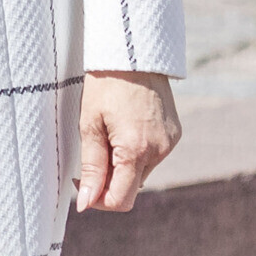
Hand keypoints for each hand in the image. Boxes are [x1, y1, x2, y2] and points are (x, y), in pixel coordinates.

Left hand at [74, 69, 180, 212]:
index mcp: (136, 151)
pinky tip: (124, 128)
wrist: (133, 54)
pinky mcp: (174, 135)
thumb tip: (87, 202)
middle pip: (131, 186)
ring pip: (141, 172)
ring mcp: (170, 143)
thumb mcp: (89, 125)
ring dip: (122, 165)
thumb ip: (91, 167)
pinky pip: (152, 155)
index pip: (121, 199)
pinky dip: (135, 152)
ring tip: (107, 133)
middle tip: (89, 154)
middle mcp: (159, 151)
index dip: (98, 199)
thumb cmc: (105, 86)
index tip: (80, 184)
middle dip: (108, 180)